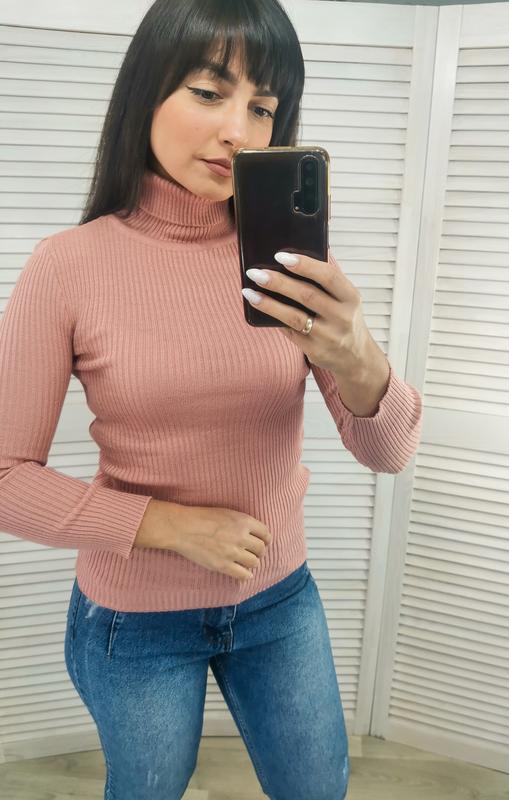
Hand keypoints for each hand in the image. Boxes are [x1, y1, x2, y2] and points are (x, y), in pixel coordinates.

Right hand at [172, 504, 271, 581]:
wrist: (183, 528)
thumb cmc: (202, 517)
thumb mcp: (226, 513)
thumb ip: (241, 523)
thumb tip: (253, 534)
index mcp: (243, 521)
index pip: (265, 533)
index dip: (266, 539)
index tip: (264, 542)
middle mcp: (241, 537)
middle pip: (261, 549)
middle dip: (259, 552)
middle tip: (254, 553)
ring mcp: (233, 552)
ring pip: (254, 562)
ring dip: (253, 563)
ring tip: (248, 562)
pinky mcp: (223, 565)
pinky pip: (243, 574)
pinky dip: (246, 575)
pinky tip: (245, 573)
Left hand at [243, 251, 372, 378]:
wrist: (355, 357)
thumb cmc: (343, 318)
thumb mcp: (344, 299)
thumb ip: (325, 282)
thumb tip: (288, 261)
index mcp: (351, 297)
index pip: (328, 276)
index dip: (304, 264)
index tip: (280, 256)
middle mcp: (342, 317)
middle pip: (306, 295)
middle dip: (278, 282)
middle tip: (256, 272)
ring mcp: (328, 336)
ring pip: (293, 316)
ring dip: (268, 303)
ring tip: (249, 292)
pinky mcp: (315, 351)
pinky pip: (289, 331)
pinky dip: (273, 318)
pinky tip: (260, 308)